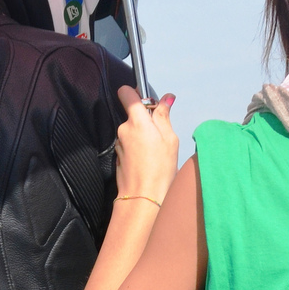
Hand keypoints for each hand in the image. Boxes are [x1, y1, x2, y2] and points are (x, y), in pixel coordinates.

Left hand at [115, 87, 177, 208]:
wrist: (142, 197)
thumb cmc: (160, 169)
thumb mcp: (170, 140)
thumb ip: (164, 116)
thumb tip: (166, 99)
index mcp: (137, 120)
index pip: (126, 93)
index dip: (136, 92)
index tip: (148, 101)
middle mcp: (123, 128)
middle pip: (133, 114)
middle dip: (146, 120)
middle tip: (161, 135)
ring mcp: (119, 142)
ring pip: (132, 130)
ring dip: (143, 135)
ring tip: (155, 152)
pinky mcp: (118, 155)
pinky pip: (130, 143)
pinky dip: (138, 147)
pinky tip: (148, 161)